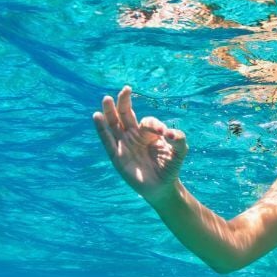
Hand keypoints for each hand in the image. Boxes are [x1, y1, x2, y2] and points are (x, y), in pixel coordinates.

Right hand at [93, 86, 187, 201]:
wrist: (162, 187)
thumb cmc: (170, 167)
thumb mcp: (180, 152)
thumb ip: (179, 140)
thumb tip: (170, 133)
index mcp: (148, 133)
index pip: (147, 122)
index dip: (153, 124)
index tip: (164, 133)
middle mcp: (134, 135)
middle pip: (125, 115)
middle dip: (124, 102)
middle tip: (126, 89)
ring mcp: (124, 145)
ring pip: (114, 125)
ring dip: (109, 112)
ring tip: (106, 99)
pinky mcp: (117, 157)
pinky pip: (107, 141)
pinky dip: (102, 129)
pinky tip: (97, 116)